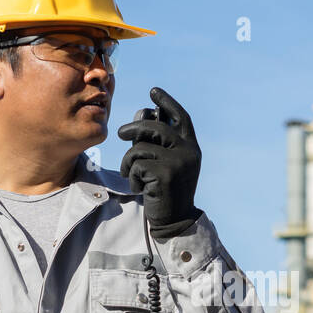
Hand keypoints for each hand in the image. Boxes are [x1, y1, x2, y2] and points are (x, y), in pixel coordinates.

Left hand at [116, 87, 202, 239]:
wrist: (175, 220)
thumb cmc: (166, 191)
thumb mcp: (166, 163)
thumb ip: (157, 141)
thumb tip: (144, 112)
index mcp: (192, 146)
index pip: (180, 117)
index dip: (167, 102)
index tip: (153, 91)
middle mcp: (189, 151)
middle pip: (155, 127)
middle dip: (134, 128)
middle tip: (120, 133)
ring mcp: (178, 162)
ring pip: (140, 148)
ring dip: (129, 162)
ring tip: (132, 175)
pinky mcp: (165, 174)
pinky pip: (137, 165)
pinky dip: (133, 177)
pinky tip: (141, 188)